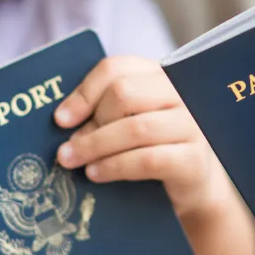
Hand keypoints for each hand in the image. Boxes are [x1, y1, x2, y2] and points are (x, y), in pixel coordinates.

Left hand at [54, 56, 223, 216]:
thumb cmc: (153, 149)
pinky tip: (96, 174)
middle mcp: (180, 94)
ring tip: (72, 162)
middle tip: (67, 148)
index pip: (117, 68)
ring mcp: (191, 125)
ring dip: (96, 146)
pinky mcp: (193, 159)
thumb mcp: (128, 122)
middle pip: (125, 93)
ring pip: (135, 128)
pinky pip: (148, 159)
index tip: (61, 119)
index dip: (85, 92)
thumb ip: (105, 112)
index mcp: (160, 76)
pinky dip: (115, 166)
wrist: (192, 186)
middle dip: (91, 122)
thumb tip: (65, 121)